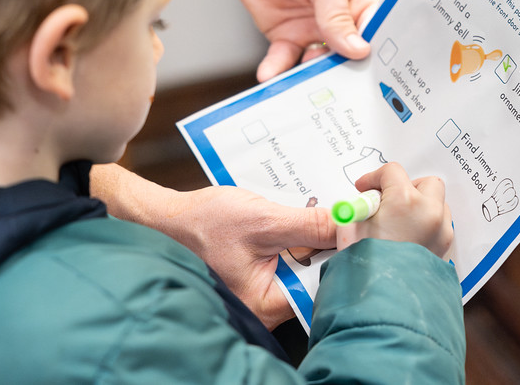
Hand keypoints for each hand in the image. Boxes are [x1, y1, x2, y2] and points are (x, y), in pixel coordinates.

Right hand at [156, 184, 335, 329]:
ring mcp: (262, 291)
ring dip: (308, 238)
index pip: (321, 287)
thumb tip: (348, 225)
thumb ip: (309, 225)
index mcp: (266, 304)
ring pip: (303, 265)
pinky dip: (293, 237)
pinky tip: (291, 218)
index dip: (340, 256)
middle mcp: (265, 306)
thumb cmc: (202, 225)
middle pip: (315, 277)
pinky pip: (288, 259)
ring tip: (308, 213)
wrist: (167, 218)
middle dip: (323, 244)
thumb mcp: (263, 220)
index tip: (353, 229)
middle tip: (332, 215)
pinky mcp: (260, 275)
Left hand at [223, 0, 383, 80]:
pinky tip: (271, 76)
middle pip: (349, 55)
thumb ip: (338, 15)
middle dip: (343, 74)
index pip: (375, 32)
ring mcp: (313, 28)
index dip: (374, 55)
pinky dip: (278, 71)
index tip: (371, 79)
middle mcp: (341, 17)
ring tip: (304, 91)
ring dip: (311, 77)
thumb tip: (358, 49)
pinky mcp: (286, 34)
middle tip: (338, 94)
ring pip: (318, 63)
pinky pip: (285, 59)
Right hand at [336, 162, 453, 258]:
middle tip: (387, 201)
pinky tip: (407, 237)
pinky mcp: (445, 249)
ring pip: (437, 203)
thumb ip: (359, 207)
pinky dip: (426, 225)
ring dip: (420, 205)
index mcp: (406, 200)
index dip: (374, 178)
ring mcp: (441, 231)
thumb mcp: (349, 226)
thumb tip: (364, 204)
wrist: (383, 303)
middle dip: (406, 187)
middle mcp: (430, 212)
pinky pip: (440, 225)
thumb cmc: (365, 265)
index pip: (393, 171)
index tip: (364, 189)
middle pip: (425, 182)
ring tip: (398, 221)